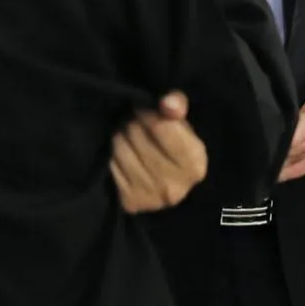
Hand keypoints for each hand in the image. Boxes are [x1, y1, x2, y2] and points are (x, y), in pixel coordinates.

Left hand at [110, 92, 208, 212]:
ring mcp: (151, 198)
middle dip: (134, 123)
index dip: (148, 112)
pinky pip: (110, 165)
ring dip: (122, 136)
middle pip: (136, 134)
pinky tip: (124, 154)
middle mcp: (173, 186)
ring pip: (120, 147)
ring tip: (129, 136)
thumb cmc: (178, 146)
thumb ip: (178, 105)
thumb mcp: (184, 124)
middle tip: (136, 122)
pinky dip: (114, 155)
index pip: (160, 126)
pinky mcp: (130, 202)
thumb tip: (168, 102)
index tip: (145, 109)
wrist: (171, 185)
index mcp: (193, 164)